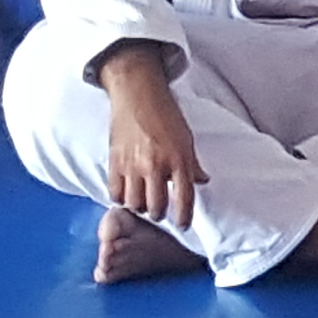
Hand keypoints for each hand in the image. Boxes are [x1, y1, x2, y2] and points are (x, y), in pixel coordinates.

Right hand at [96, 42, 206, 225]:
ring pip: (134, 204)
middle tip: (160, 210)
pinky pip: (115, 192)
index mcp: (178, 159)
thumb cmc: (164, 113)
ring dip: (139, 207)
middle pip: (155, 207)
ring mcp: (132, 165)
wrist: (137, 93)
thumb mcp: (186, 137)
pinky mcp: (114, 162)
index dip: (183, 217)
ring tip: (142, 201)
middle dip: (159, 214)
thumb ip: (192, 163)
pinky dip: (121, 197)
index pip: (184, 198)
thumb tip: (202, 181)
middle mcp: (155, 165)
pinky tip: (126, 193)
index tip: (182, 225)